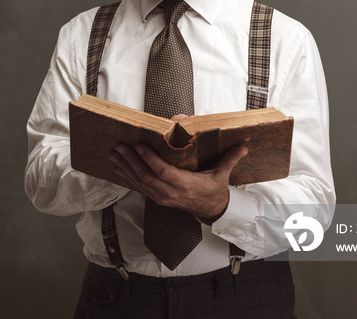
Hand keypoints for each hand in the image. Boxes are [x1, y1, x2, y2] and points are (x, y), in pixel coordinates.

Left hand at [109, 140, 247, 222]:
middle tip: (119, 147)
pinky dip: (127, 175)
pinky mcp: (157, 197)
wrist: (211, 210)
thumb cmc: (214, 189)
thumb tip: (243, 146)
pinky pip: (139, 186)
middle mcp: (170, 192)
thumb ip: (230, 159)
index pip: (163, 172)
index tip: (139, 146)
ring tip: (113, 154)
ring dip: (125, 167)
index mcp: (185, 184)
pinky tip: (118, 165)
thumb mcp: (222, 174)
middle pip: (146, 176)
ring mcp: (161, 197)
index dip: (150, 160)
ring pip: (139, 181)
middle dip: (130, 161)